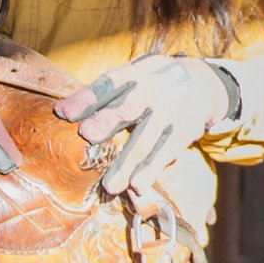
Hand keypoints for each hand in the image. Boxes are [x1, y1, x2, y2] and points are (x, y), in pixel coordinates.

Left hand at [54, 55, 231, 199]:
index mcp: (135, 75)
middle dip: (108, 121)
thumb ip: (100, 95)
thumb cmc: (150, 84)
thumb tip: (62, 111)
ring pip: (147, 139)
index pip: (109, 82)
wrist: (201, 83)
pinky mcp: (185, 132)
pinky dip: (151, 171)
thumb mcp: (130, 77)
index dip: (87, 97)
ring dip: (128, 162)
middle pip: (129, 107)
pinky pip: (166, 154)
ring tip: (110, 185)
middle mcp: (153, 91)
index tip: (65, 112)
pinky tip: (138, 187)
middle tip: (88, 135)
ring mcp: (171, 113)